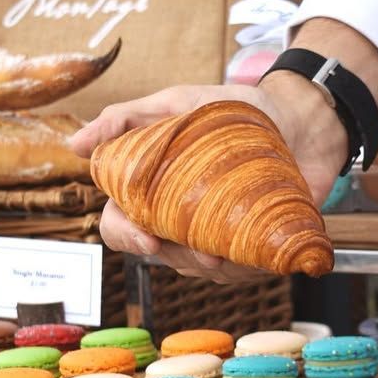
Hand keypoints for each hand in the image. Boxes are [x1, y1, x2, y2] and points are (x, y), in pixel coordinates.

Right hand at [69, 77, 348, 282]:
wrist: (302, 118)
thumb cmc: (236, 109)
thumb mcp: (179, 104)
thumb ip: (127, 120)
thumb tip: (75, 145)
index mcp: (151, 189)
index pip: (119, 225)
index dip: (126, 236)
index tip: (147, 238)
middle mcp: (176, 219)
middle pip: (159, 255)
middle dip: (177, 259)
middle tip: (205, 254)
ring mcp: (212, 237)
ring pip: (199, 270)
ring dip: (215, 267)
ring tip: (233, 249)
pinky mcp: (250, 249)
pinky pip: (240, 274)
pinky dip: (246, 268)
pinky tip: (256, 253)